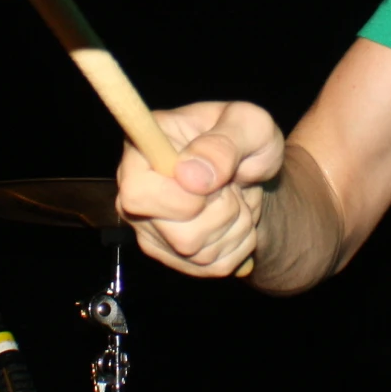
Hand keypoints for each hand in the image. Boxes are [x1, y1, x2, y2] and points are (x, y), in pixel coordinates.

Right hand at [115, 100, 280, 277]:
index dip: (180, 198)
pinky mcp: (172, 256)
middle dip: (223, 213)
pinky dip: (239, 245)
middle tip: (232, 184)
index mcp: (142, 149)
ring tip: (237, 198)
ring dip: (235, 226)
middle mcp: (136, 194)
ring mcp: (151, 230)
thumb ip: (223, 144)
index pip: (138, 194)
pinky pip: (212, 267)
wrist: (254, 169)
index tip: (214, 183)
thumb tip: (191, 174)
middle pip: (179, 235)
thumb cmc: (245, 138)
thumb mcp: (248, 124)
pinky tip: (235, 219)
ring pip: (198, 253)